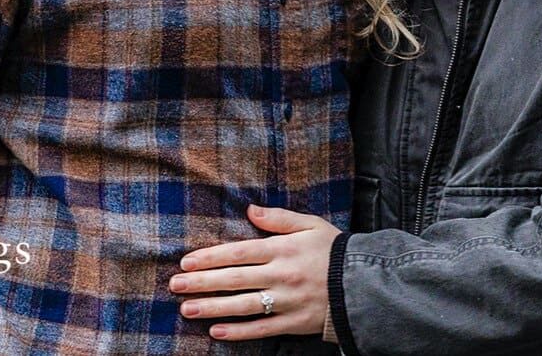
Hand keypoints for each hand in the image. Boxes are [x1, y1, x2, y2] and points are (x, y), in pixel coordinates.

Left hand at [169, 204, 338, 341]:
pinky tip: (216, 331)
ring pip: (242, 306)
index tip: (186, 261)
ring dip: (212, 308)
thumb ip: (279, 218)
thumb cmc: (335, 250)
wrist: (366, 284)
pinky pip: (261, 330)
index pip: (238, 252)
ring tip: (187, 309)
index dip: (210, 257)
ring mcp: (286, 302)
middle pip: (234, 279)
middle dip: (202, 282)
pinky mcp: (293, 323)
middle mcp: (281, 276)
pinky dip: (238, 332)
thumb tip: (250, 209)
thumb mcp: (311, 225)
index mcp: (282, 249)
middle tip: (175, 285)